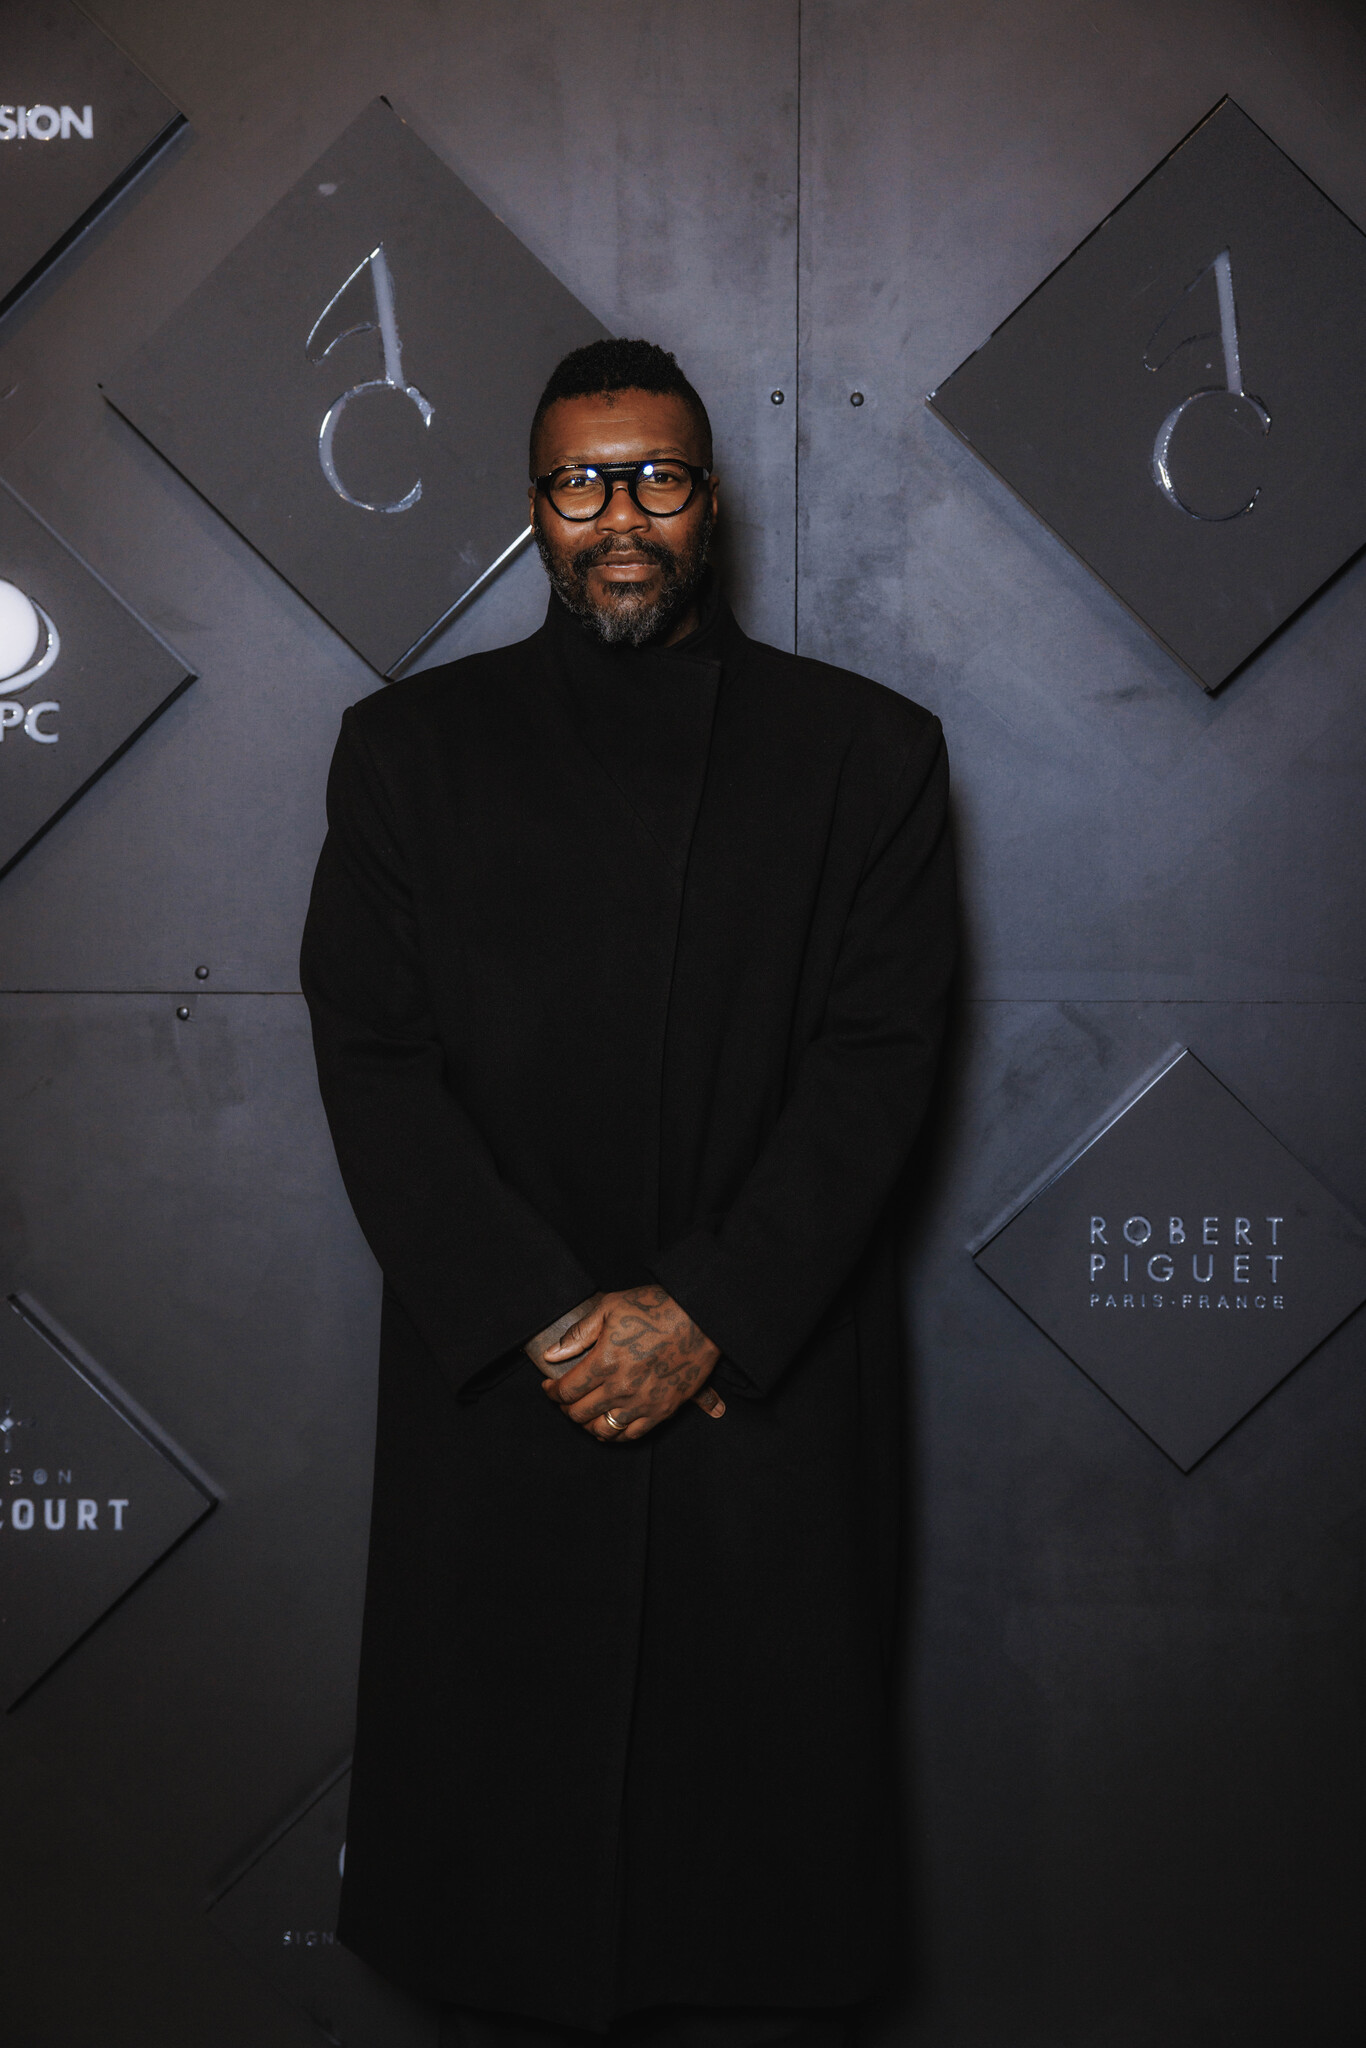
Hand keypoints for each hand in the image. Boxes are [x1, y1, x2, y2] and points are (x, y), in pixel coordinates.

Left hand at [541, 1284, 723, 1441]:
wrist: (702, 1318)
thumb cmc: (657, 1307)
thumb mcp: (611, 1308)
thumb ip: (579, 1333)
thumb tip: (552, 1353)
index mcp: (605, 1362)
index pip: (566, 1391)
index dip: (551, 1392)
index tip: (549, 1386)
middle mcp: (621, 1388)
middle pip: (580, 1413)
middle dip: (565, 1408)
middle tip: (565, 1399)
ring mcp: (643, 1403)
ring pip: (603, 1430)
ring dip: (587, 1424)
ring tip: (585, 1414)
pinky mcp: (663, 1410)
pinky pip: (631, 1434)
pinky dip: (615, 1434)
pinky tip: (610, 1424)